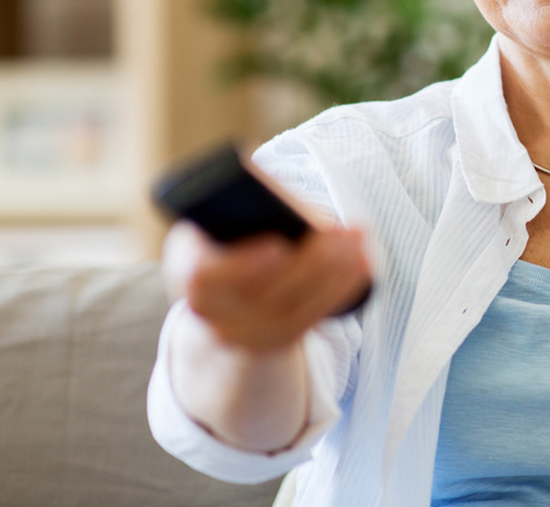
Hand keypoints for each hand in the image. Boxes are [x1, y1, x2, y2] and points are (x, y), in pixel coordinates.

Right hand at [162, 220, 370, 353]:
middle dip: (308, 262)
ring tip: (358, 243)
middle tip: (341, 234)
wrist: (220, 299)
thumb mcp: (227, 219)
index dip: (241, 265)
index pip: (202, 276)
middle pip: (261, 295)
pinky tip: (362, 265)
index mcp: (186, 266)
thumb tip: (290, 205)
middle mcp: (207, 311)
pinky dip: (338, 290)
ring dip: (332, 274)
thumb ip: (254, 207)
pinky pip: (308, 320)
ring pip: (290, 309)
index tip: (279, 246)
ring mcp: (238, 335)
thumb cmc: (230, 241)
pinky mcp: (270, 344)